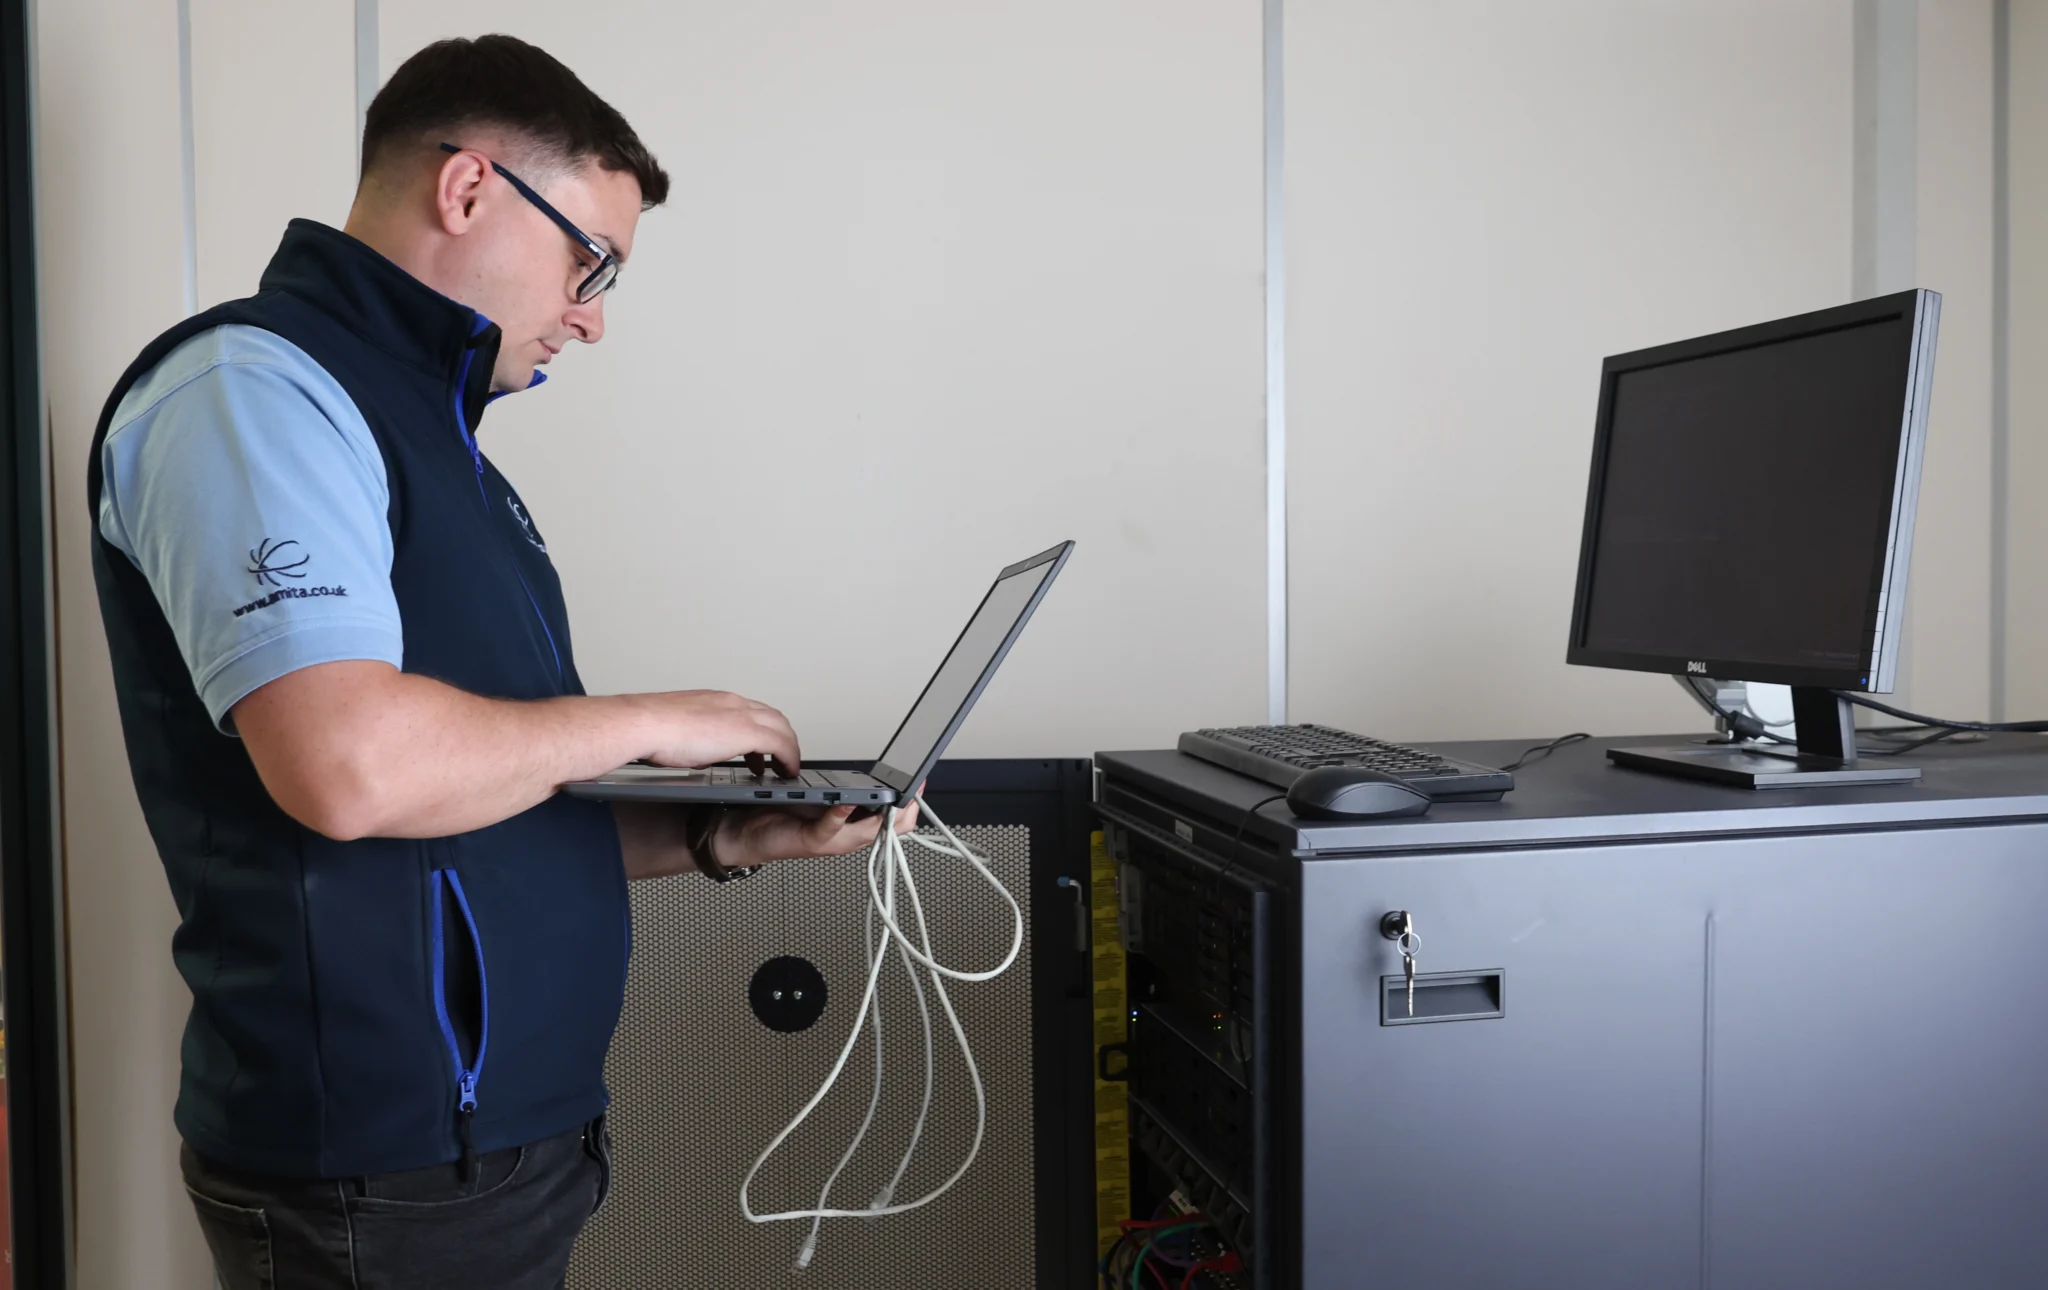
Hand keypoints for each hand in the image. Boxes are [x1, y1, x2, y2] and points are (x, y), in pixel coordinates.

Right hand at [633, 690, 799, 775]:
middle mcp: (733, 703)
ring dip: (787, 747)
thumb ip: (697, 738)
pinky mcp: (747, 732)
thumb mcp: (681, 730)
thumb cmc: (652, 728)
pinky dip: (788, 757)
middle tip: (780, 757)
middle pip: (773, 717)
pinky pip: (780, 744)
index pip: (751, 710)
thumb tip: (700, 753)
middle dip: (781, 738)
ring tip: (784, 767)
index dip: (763, 728)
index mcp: (717, 701)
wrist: (646, 724)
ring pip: (781, 727)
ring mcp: (742, 715)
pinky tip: (786, 771)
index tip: (762, 745)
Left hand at [717, 798, 922, 868]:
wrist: (742, 833)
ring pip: (869, 833)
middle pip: (892, 830)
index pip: (894, 819)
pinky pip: (831, 830)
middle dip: (907, 810)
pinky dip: (840, 816)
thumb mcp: (818, 802)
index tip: (919, 783)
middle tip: (912, 790)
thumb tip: (862, 780)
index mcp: (851, 824)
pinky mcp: (811, 842)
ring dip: (882, 816)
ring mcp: (832, 841)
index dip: (911, 803)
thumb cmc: (778, 816)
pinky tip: (845, 802)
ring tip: (891, 797)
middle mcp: (847, 835)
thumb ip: (842, 794)